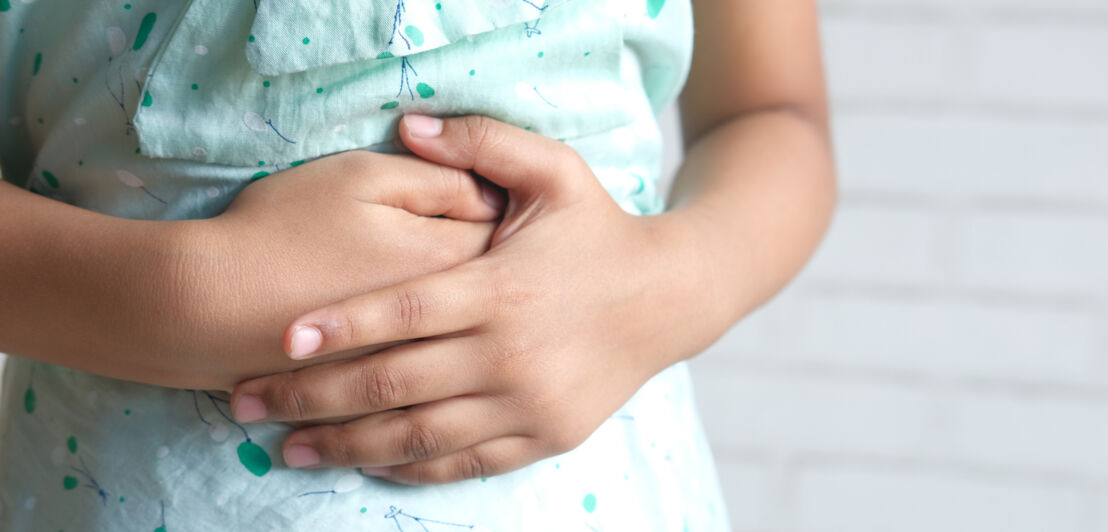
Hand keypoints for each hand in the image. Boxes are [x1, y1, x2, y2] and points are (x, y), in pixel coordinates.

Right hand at [177, 150, 502, 389]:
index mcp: (450, 260)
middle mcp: (447, 324)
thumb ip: (438, 177)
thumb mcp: (362, 177)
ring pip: (469, 353)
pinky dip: (440, 384)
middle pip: (499, 300)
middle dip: (502, 279)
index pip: (509, 235)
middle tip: (493, 261)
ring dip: (476, 334)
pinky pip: (435, 397)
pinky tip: (435, 372)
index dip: (508, 215)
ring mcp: (418, 367)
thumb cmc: (283, 228)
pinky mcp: (385, 398)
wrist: (207, 306)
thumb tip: (489, 192)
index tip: (500, 204)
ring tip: (470, 315)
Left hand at [231, 115, 723, 483]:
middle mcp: (510, 354)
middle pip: (394, 382)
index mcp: (502, 288)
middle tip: (247, 402)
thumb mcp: (556, 171)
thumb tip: (409, 122)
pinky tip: (366, 460)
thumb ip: (483, 142)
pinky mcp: (545, 435)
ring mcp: (528, 403)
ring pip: (420, 435)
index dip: (339, 327)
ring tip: (286, 448)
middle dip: (312, 397)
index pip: (404, 312)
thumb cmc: (601, 232)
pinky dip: (411, 465)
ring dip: (345, 444)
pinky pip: (465, 462)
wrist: (670, 297)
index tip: (280, 341)